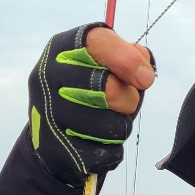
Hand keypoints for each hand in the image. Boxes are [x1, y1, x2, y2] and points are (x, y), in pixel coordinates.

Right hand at [28, 23, 155, 186]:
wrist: (48, 132)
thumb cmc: (83, 89)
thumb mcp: (101, 63)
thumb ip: (126, 57)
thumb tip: (144, 70)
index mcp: (61, 48)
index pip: (99, 43)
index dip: (128, 60)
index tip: (146, 79)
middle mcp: (49, 76)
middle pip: (109, 89)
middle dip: (128, 99)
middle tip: (127, 102)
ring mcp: (49, 113)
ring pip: (110, 126)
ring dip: (120, 126)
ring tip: (110, 120)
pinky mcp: (56, 147)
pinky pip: (105, 152)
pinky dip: (111, 149)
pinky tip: (99, 141)